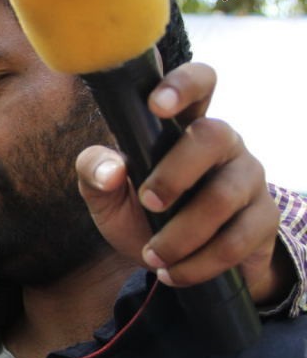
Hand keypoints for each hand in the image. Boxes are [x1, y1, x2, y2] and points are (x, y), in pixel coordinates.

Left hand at [77, 61, 286, 304]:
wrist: (175, 263)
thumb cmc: (141, 213)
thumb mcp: (106, 196)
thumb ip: (94, 174)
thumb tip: (110, 169)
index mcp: (183, 126)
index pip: (199, 84)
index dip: (183, 85)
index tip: (157, 105)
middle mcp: (223, 143)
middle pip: (212, 136)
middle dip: (175, 174)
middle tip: (148, 203)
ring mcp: (248, 179)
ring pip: (224, 196)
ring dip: (180, 233)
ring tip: (151, 256)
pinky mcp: (262, 220)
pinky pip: (236, 239)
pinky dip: (197, 263)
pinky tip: (172, 273)